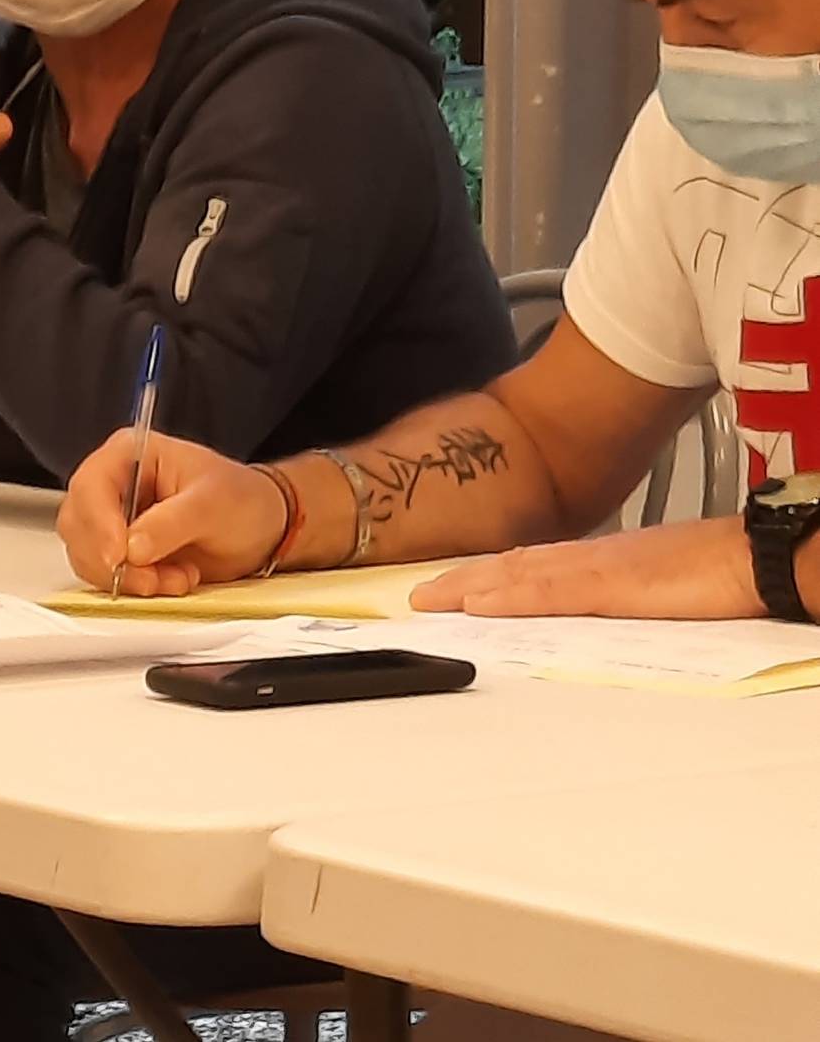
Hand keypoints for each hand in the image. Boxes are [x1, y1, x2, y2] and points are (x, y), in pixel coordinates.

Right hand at [58, 430, 287, 596]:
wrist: (260, 529)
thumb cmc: (240, 499)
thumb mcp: (212, 503)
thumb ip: (171, 522)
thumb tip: (133, 547)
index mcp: (131, 454)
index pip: (91, 484)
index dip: (98, 522)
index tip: (118, 555)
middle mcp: (114, 485)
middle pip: (79, 524)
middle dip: (111, 559)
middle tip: (151, 577)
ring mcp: (113, 521)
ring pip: (87, 555)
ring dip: (127, 578)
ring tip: (175, 577)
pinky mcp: (121, 553)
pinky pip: (105, 576)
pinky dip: (134, 587)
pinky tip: (171, 579)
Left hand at [410, 516, 763, 618]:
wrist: (749, 557)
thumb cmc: (715, 571)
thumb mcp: (656, 588)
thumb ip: (622, 596)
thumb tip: (602, 610)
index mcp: (600, 560)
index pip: (530, 566)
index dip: (487, 575)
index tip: (452, 586)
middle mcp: (588, 557)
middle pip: (511, 566)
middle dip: (462, 580)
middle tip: (419, 595)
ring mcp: (595, 568)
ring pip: (517, 575)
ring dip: (469, 587)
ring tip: (430, 598)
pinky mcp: (608, 586)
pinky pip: (547, 592)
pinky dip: (508, 597)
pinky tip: (480, 604)